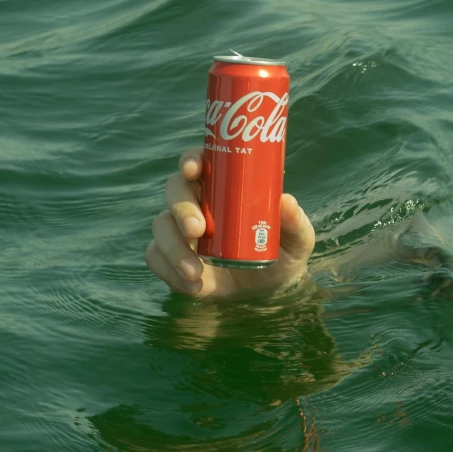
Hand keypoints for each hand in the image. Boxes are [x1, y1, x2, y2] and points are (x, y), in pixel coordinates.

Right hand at [145, 149, 315, 299]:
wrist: (270, 290)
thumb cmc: (282, 252)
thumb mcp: (297, 240)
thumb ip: (296, 222)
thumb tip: (286, 201)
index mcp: (223, 187)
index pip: (199, 163)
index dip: (191, 160)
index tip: (194, 170)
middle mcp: (197, 203)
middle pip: (175, 190)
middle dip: (181, 208)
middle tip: (198, 230)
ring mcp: (181, 230)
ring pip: (160, 225)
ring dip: (173, 248)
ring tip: (195, 272)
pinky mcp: (172, 258)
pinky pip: (155, 257)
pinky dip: (168, 271)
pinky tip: (193, 286)